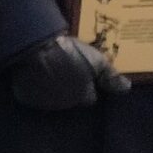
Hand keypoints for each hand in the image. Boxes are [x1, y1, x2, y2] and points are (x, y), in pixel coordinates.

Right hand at [8, 34, 130, 109]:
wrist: (34, 48)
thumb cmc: (68, 52)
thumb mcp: (95, 60)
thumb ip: (110, 76)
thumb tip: (127, 89)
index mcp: (82, 95)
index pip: (90, 97)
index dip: (88, 86)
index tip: (84, 75)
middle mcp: (64, 104)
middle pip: (70, 99)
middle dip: (70, 89)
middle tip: (66, 70)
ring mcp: (43, 102)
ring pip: (52, 99)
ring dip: (53, 89)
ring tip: (49, 72)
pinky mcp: (25, 98)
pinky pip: (32, 96)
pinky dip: (34, 88)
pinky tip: (34, 76)